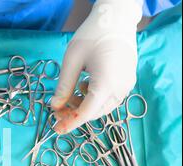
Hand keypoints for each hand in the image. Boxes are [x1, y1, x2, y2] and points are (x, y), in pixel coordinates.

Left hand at [51, 0, 142, 133]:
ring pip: (102, 107)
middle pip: (94, 112)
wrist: (116, 19)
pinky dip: (94, 99)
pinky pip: (109, 98)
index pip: (86, 113)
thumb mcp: (71, 62)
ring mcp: (126, 85)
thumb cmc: (92, 36)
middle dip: (74, 114)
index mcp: (106, 84)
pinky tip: (84, 87)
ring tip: (69, 95)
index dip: (70, 123)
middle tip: (57, 109)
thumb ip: (63, 87)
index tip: (56, 129)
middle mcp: (120, 88)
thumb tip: (55, 106)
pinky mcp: (127, 81)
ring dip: (83, 107)